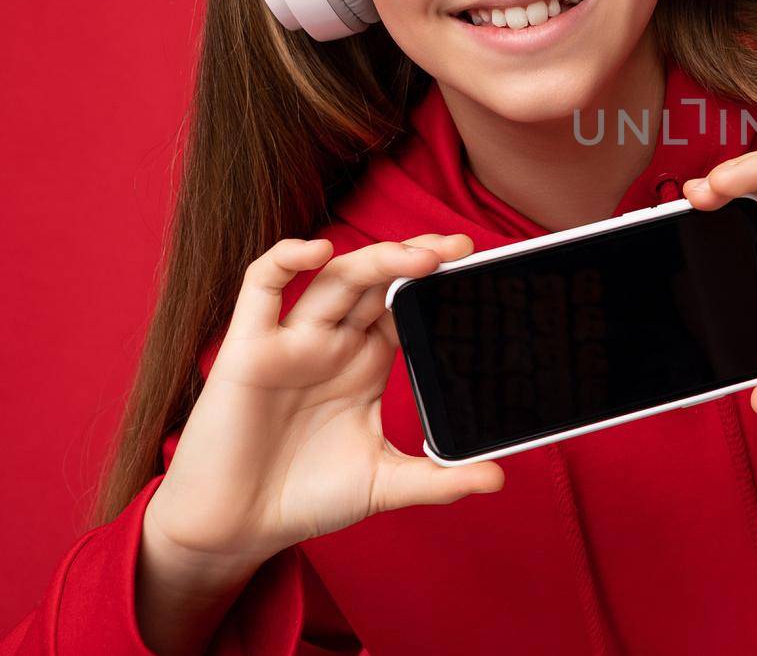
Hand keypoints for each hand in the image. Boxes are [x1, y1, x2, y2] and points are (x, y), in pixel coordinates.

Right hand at [146, 234, 505, 568]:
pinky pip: (259, 287)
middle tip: (462, 248)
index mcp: (366, 361)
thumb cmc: (306, 497)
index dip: (438, 286)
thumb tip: (498, 478)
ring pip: (336, 277)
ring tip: (423, 256)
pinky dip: (286, 258)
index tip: (481, 276)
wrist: (236, 530)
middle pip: (379, 278)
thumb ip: (439, 479)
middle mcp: (332, 342)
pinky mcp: (247, 350)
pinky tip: (318, 250)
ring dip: (378, 258)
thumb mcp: (384, 485)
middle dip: (419, 256)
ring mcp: (291, 341)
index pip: (407, 303)